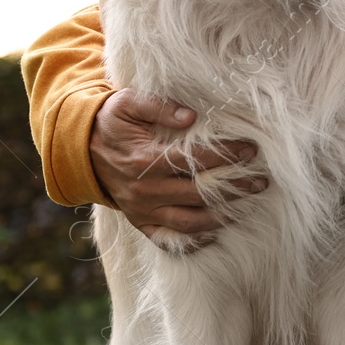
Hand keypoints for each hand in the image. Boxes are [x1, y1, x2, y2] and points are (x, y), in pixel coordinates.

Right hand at [89, 89, 264, 242]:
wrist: (82, 149)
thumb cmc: (112, 122)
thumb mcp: (127, 103)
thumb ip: (158, 107)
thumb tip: (190, 116)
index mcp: (143, 160)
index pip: (194, 161)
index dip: (225, 156)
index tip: (251, 150)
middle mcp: (144, 190)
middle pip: (198, 194)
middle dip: (234, 188)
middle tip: (261, 182)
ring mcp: (142, 210)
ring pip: (189, 222)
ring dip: (222, 217)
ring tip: (249, 206)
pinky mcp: (140, 222)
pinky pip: (168, 240)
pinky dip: (193, 242)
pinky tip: (216, 234)